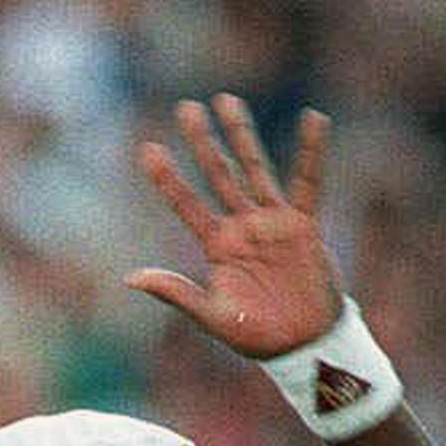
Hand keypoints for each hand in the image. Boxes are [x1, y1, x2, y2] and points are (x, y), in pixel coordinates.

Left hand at [126, 94, 342, 358]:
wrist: (301, 345)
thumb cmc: (255, 335)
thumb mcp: (211, 316)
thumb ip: (176, 293)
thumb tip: (132, 278)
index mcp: (216, 247)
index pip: (187, 205)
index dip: (168, 179)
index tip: (148, 149)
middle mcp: (241, 227)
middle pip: (218, 175)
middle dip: (202, 143)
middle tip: (185, 107)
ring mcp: (271, 222)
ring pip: (254, 169)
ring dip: (241, 135)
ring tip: (225, 101)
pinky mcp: (303, 225)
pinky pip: (308, 183)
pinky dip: (312, 153)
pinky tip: (313, 120)